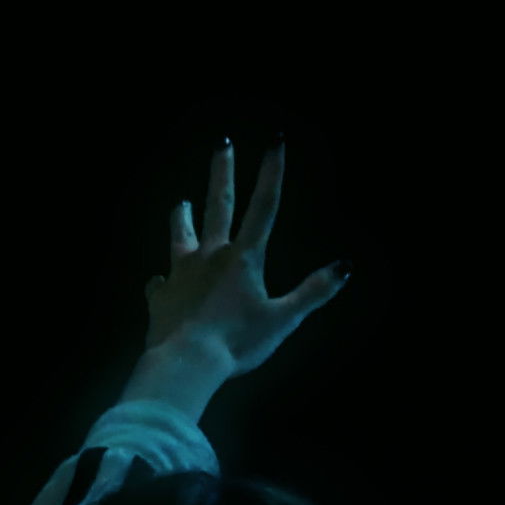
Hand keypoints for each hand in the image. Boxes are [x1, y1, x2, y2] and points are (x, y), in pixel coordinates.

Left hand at [142, 138, 351, 375]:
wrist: (187, 362)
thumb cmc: (238, 342)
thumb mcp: (282, 320)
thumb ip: (312, 293)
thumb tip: (345, 266)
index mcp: (243, 258)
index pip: (264, 208)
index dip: (271, 174)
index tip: (274, 142)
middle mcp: (210, 256)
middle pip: (217, 207)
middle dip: (222, 173)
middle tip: (222, 145)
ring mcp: (181, 272)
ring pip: (179, 235)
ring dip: (181, 217)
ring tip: (180, 203)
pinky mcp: (160, 295)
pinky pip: (159, 283)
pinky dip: (161, 281)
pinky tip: (160, 282)